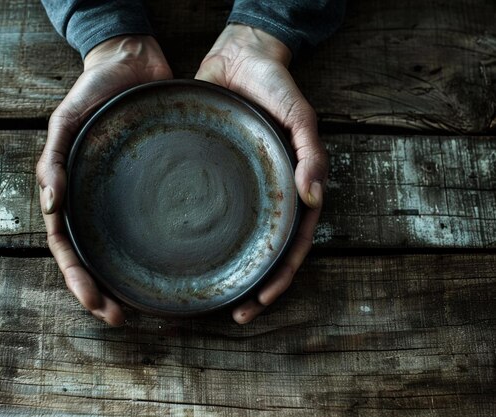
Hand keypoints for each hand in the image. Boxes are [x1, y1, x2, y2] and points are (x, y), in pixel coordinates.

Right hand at [36, 36, 171, 325]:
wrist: (131, 63)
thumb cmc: (93, 91)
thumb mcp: (66, 119)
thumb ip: (53, 159)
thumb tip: (50, 205)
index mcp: (69, 191)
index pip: (67, 247)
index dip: (78, 279)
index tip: (98, 305)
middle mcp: (95, 201)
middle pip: (93, 258)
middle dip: (102, 292)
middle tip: (122, 318)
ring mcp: (122, 197)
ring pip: (120, 249)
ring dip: (126, 281)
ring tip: (144, 307)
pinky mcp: (151, 187)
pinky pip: (151, 223)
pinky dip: (154, 249)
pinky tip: (169, 267)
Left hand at [196, 24, 328, 323]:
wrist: (240, 58)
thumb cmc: (276, 86)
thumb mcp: (301, 116)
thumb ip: (311, 154)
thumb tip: (316, 197)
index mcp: (293, 188)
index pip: (292, 244)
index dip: (280, 277)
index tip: (260, 303)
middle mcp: (269, 195)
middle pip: (266, 253)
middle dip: (255, 288)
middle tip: (234, 315)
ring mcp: (244, 190)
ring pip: (241, 242)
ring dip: (234, 273)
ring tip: (214, 299)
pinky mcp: (217, 178)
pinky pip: (215, 214)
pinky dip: (209, 240)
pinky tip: (192, 255)